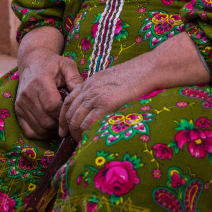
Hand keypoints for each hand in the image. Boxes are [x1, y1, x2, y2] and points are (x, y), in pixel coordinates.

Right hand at [15, 27, 83, 138]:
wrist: (32, 62)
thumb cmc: (53, 64)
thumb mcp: (67, 65)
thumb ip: (76, 79)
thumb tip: (83, 96)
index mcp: (40, 81)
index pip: (52, 106)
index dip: (64, 114)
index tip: (72, 112)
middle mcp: (27, 94)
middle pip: (46, 120)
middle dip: (60, 123)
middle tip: (69, 118)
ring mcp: (21, 104)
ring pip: (39, 128)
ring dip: (52, 130)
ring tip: (61, 121)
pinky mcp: (17, 111)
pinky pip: (29, 131)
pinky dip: (41, 133)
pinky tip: (50, 126)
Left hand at [59, 32, 209, 140]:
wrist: (147, 69)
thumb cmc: (135, 74)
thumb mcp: (112, 78)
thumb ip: (101, 89)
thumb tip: (100, 103)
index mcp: (89, 82)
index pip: (68, 101)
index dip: (63, 117)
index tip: (64, 129)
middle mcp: (89, 89)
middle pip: (70, 113)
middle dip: (68, 128)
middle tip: (72, 139)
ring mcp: (96, 96)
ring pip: (76, 120)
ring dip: (76, 134)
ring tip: (82, 142)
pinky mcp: (106, 104)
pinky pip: (88, 123)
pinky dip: (86, 133)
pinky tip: (90, 139)